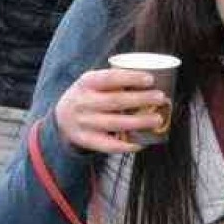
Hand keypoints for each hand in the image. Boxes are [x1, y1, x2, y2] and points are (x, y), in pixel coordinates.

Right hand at [54, 67, 169, 153]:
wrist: (62, 117)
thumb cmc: (90, 96)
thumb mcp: (94, 82)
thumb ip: (114, 80)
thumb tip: (155, 80)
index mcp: (86, 82)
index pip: (110, 78)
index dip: (131, 78)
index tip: (151, 79)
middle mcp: (83, 102)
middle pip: (116, 101)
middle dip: (141, 99)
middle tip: (161, 98)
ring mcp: (84, 122)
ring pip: (115, 123)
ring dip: (139, 122)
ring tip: (158, 119)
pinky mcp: (86, 140)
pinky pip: (108, 145)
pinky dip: (126, 145)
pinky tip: (142, 142)